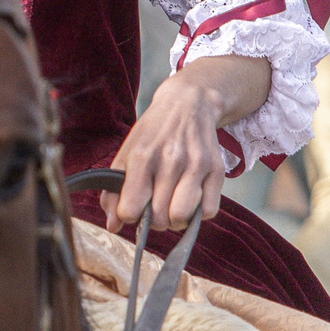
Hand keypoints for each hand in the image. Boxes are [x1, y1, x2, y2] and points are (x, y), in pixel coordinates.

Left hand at [107, 55, 270, 231]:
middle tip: (153, 207)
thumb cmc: (153, 133)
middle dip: (152, 220)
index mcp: (142, 157)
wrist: (188, 104)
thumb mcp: (126, 154)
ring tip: (171, 206)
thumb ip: (113, 191)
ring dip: (175, 220)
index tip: (132, 208)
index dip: (128, 216)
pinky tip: (189, 199)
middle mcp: (170, 160)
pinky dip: (197, 213)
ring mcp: (196, 165)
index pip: (131, 208)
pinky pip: (208, 211)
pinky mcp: (216, 170)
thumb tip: (113, 225)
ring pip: (183, 216)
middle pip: (158, 217)